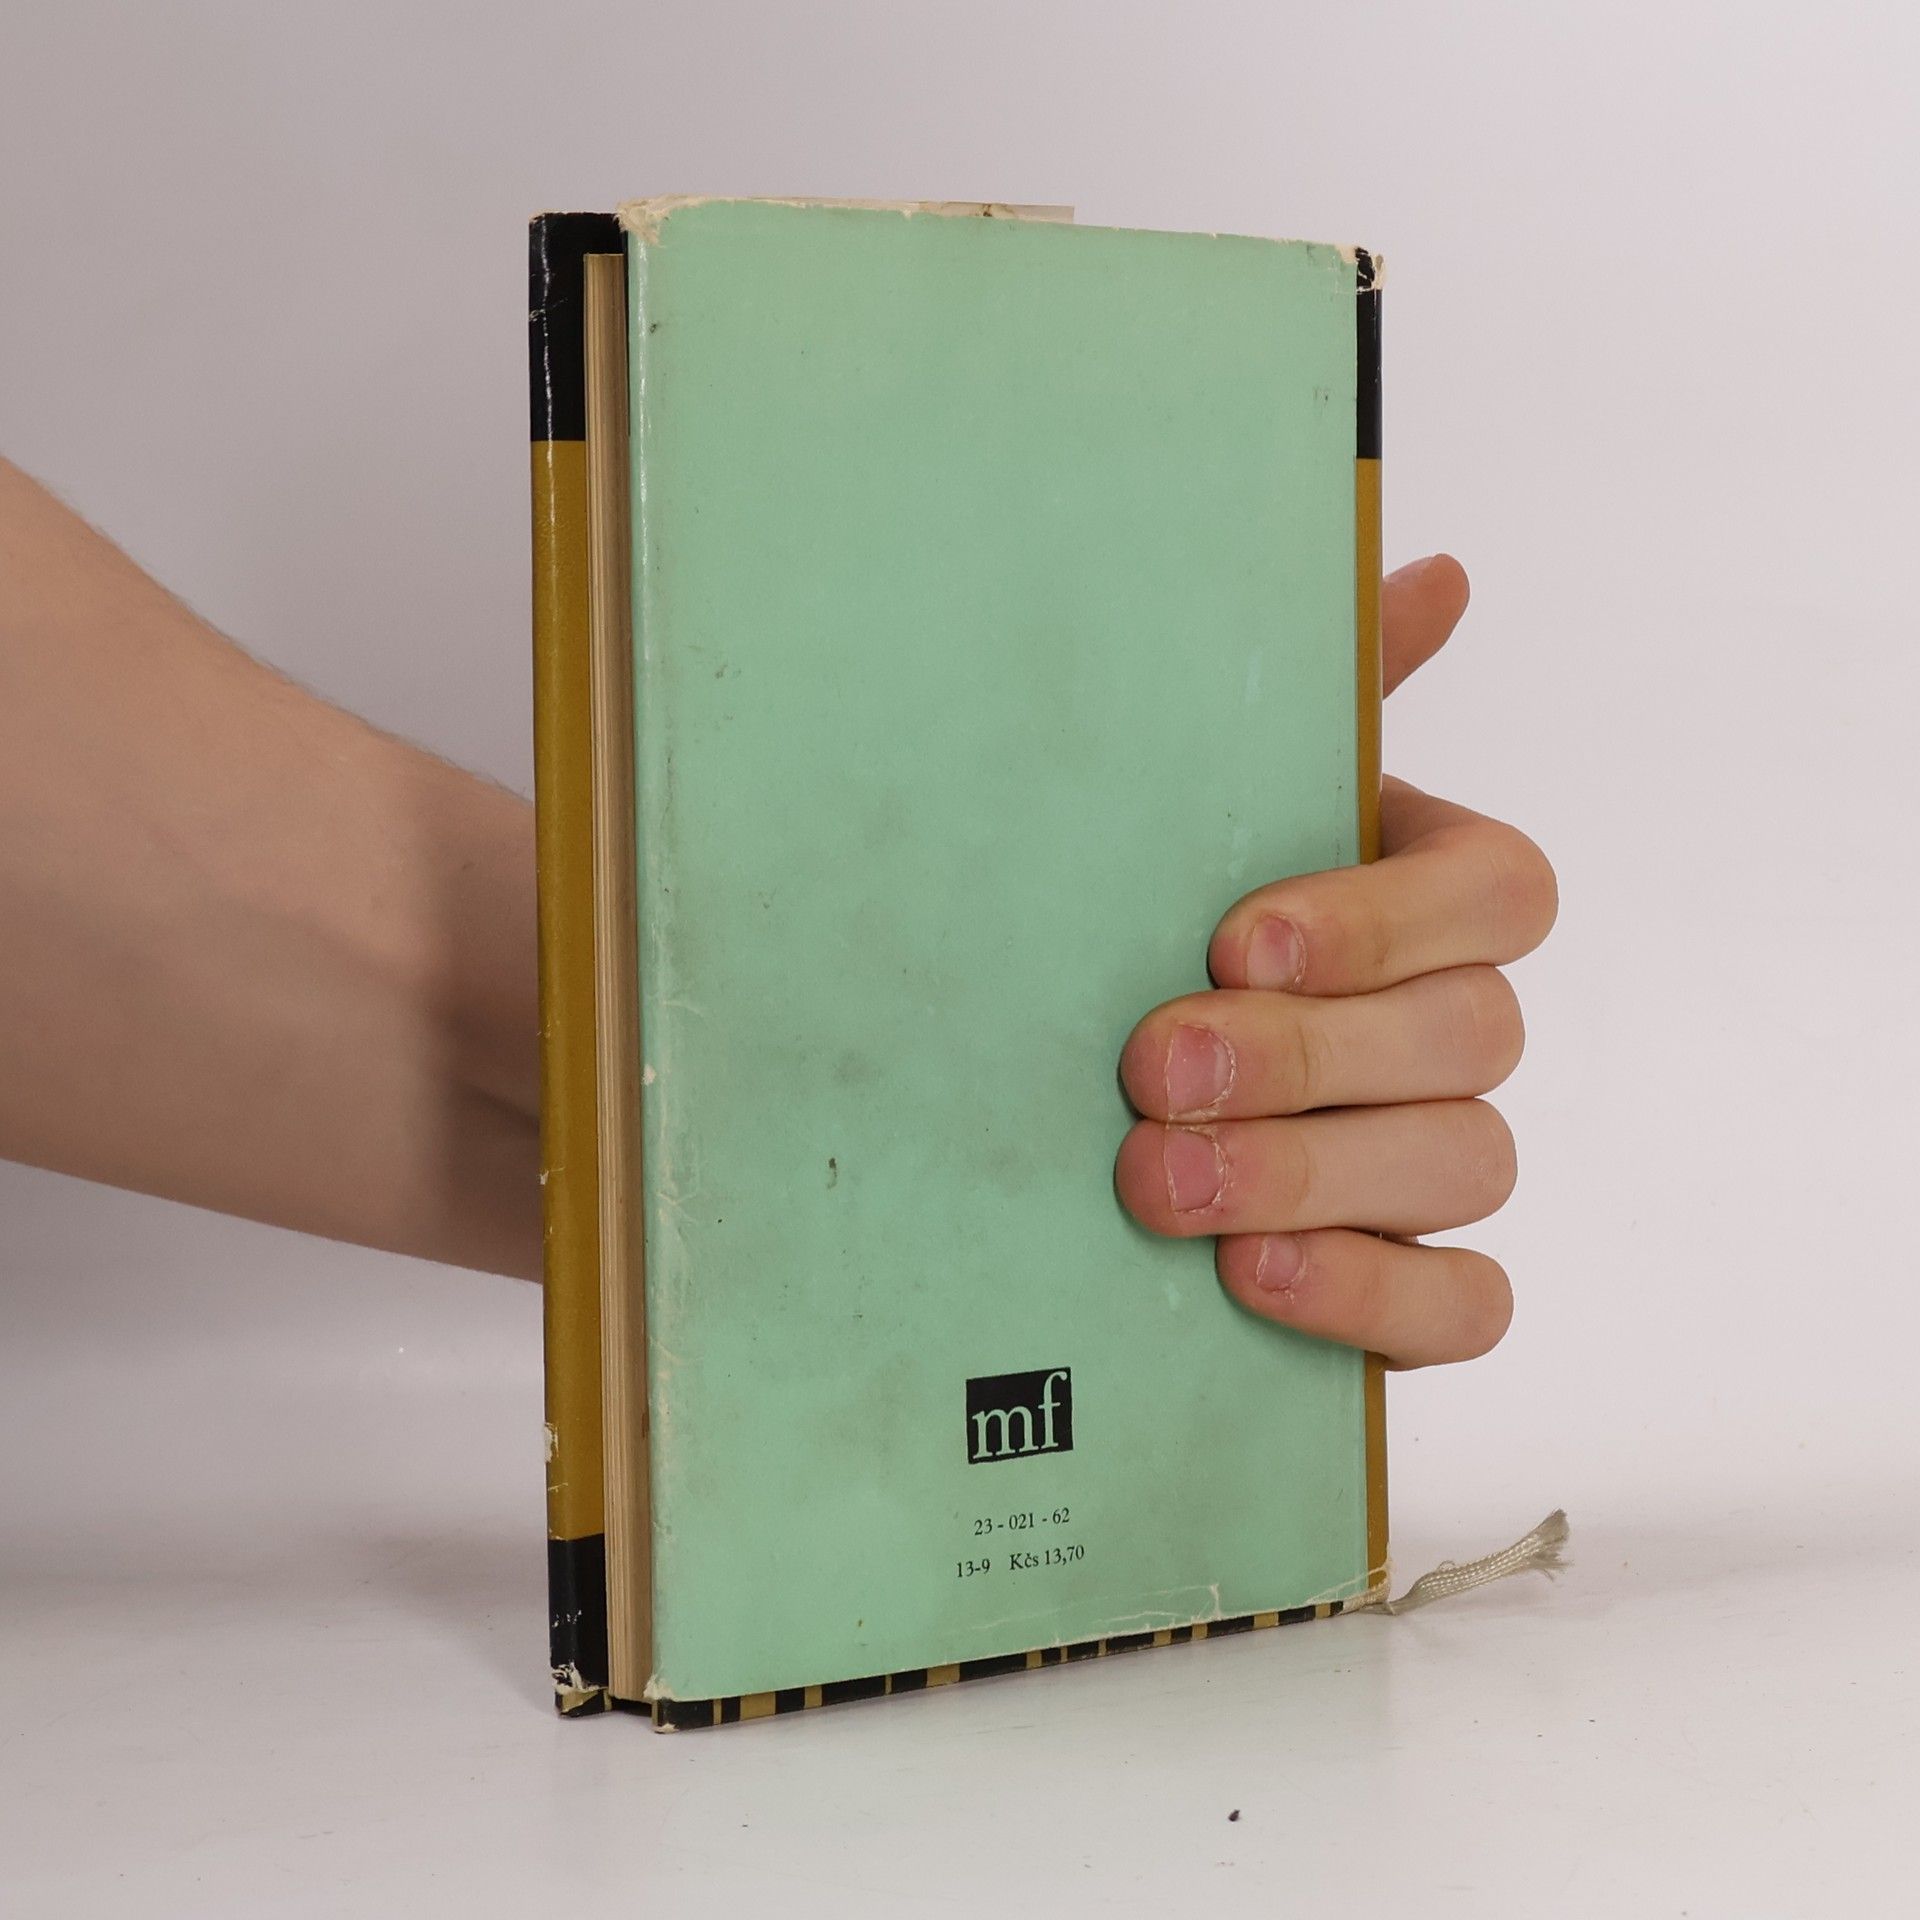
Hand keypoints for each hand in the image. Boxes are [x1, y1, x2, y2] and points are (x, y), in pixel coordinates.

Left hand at [1113, 556, 1555, 1367]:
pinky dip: (1372, 1296)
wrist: (1078, 1090)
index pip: (1498, 894)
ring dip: (1310, 1174)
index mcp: (1426, 901)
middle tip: (1154, 1066)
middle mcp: (1458, 1028)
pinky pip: (1465, 1307)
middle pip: (1473, 1038)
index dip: (1382, 921)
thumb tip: (1436, 574)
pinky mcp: (1416, 1282)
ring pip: (1467, 1166)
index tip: (1234, 938)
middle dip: (1308, 1058)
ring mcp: (1442, 1159)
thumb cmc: (1153, 926)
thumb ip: (1325, 701)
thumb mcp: (1206, 808)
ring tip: (1160, 1180)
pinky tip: (1251, 1274)